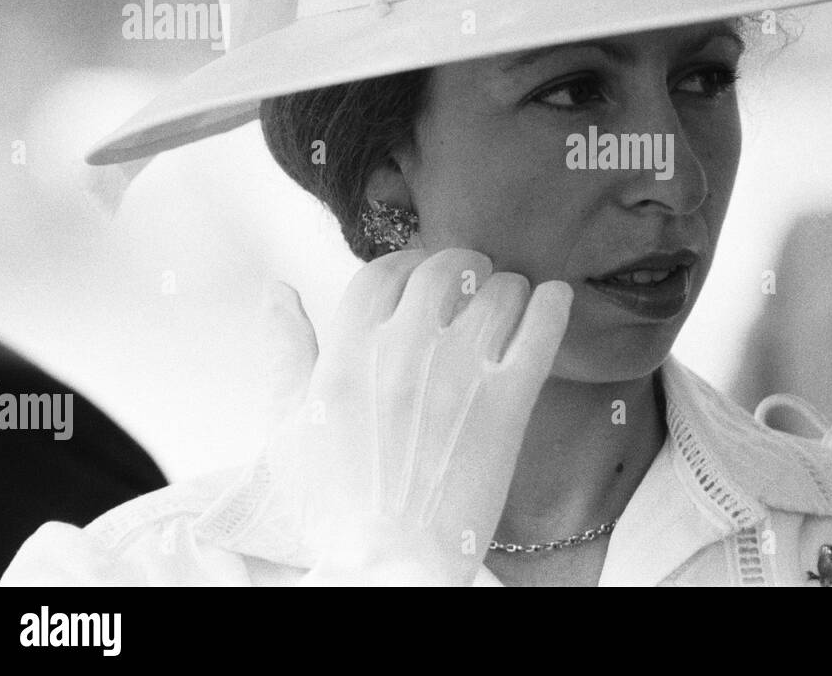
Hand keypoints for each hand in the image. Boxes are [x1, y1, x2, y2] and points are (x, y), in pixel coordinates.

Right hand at [256, 248, 572, 583]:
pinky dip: (553, 305)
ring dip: (509, 289)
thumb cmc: (333, 508)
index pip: (386, 270)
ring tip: (511, 305)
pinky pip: (541, 329)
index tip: (421, 281)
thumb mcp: (288, 424)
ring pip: (499, 289)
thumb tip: (276, 291)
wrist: (386, 566)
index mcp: (348, 351)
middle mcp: (405, 348)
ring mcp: (460, 372)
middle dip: (464, 269)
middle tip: (473, 288)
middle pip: (447, 267)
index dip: (408, 266)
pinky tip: (554, 300)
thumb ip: (286, 349)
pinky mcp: (508, 402)